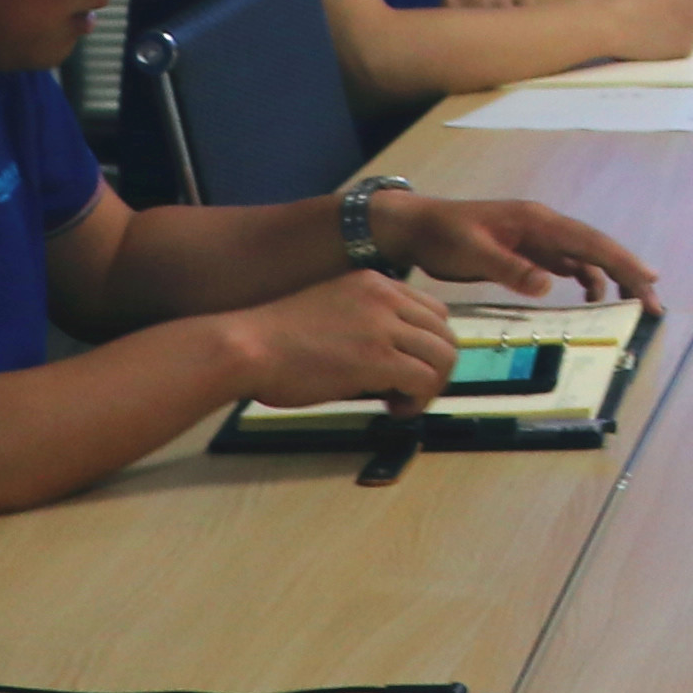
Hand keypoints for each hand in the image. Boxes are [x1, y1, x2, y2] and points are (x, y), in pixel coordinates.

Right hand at [220, 266, 460, 411]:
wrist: (245, 346)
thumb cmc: (276, 341)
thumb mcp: (331, 312)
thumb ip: (367, 325)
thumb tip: (395, 362)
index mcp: (373, 282)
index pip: (433, 311)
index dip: (427, 346)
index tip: (406, 369)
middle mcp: (385, 296)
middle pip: (446, 333)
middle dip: (435, 368)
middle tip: (408, 392)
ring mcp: (382, 325)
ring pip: (444, 356)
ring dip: (430, 386)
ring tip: (400, 403)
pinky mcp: (377, 358)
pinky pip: (425, 380)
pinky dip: (418, 401)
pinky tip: (394, 410)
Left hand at [381, 191, 654, 302]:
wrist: (418, 228)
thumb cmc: (442, 234)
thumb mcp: (472, 251)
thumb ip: (510, 267)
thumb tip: (549, 284)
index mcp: (537, 221)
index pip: (589, 242)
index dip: (622, 261)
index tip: (649, 279)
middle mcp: (545, 227)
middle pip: (598, 249)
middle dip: (629, 273)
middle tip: (654, 303)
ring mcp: (538, 240)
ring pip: (587, 258)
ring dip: (612, 278)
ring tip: (634, 304)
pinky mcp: (529, 253)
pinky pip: (568, 265)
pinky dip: (586, 280)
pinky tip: (593, 298)